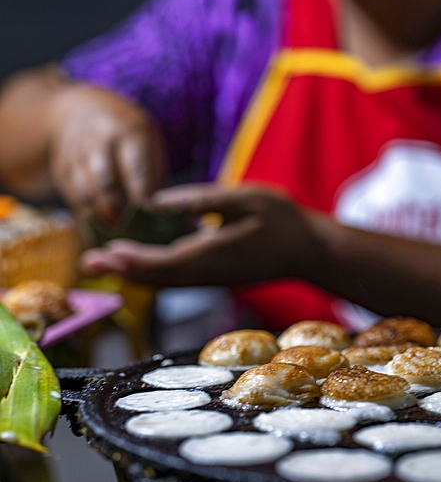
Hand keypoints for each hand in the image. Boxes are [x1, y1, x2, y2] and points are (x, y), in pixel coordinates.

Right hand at [49, 86, 167, 220]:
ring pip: (85, 192)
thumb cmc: (128, 135)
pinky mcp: (61, 167)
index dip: (143, 197)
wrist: (82, 110)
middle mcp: (98, 140)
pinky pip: (73, 197)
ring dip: (100, 217)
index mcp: (128, 131)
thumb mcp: (148, 142)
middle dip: (118, 211)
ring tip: (116, 234)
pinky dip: (86, 216)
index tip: (152, 218)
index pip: (136, 169)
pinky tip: (100, 229)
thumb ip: (155, 176)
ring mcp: (76, 153)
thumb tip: (166, 216)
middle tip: (131, 233)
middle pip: (106, 182)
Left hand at [79, 183, 319, 286]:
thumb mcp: (246, 198)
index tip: (106, 251)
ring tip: (106, 264)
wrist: (310, 251)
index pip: (162, 263)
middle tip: (89, 263)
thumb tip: (157, 203)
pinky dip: (152, 275)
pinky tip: (140, 267)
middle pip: (155, 279)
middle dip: (121, 270)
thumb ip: (202, 199)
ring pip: (164, 284)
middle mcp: (208, 274)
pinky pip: (176, 281)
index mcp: (212, 255)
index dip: (131, 259)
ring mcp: (212, 280)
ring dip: (133, 274)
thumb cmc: (282, 220)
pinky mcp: (217, 278)